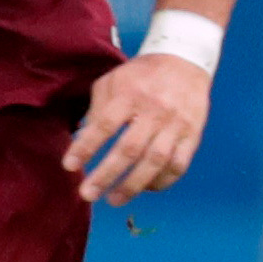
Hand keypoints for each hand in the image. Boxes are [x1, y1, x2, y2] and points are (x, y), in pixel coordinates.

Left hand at [66, 51, 211, 205]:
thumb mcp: (113, 81)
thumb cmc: (141, 76)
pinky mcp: (193, 135)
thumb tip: (82, 139)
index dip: (86, 147)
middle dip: (106, 175)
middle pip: (129, 149)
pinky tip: (145, 188)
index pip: (104, 125)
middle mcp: (155, 110)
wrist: (185, 62)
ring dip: (133, 185)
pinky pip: (178, 165)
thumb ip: (97, 109)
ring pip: (155, 162)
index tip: (69, 166)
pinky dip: (161, 182)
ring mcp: (176, 125)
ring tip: (114, 199)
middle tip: (88, 194)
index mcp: (130, 94)